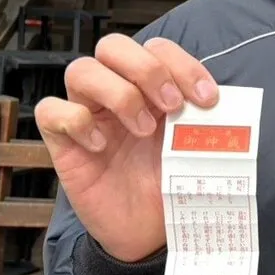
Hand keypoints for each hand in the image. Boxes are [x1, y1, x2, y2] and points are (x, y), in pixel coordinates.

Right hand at [34, 34, 218, 261]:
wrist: (149, 228)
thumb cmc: (168, 180)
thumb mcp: (192, 144)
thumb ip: (201, 116)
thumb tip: (223, 100)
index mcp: (149, 86)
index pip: (157, 48)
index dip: (182, 65)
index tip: (207, 98)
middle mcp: (115, 91)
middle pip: (113, 45)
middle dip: (147, 69)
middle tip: (172, 106)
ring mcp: (87, 113)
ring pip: (80, 69)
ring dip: (118, 94)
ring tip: (142, 129)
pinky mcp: (62, 141)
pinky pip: (51, 110)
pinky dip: (77, 122)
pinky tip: (101, 146)